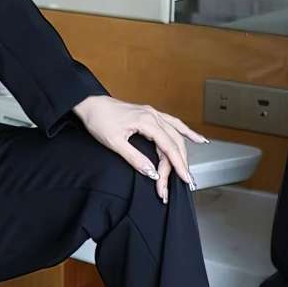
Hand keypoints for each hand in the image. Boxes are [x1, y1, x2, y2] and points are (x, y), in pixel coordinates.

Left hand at [72, 94, 208, 203]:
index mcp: (147, 121)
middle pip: (174, 143)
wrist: (90, 104)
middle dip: (180, 164)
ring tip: (190, 169)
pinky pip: (174, 124)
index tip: (185, 179)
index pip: (168, 147)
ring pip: (176, 135)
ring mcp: (153, 114)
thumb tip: (151, 173)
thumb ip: (134, 158)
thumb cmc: (98, 120)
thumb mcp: (114, 143)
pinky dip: (186, 132)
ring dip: (184, 153)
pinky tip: (197, 139)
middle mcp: (154, 116)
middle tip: (185, 182)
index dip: (178, 165)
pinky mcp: (150, 115)